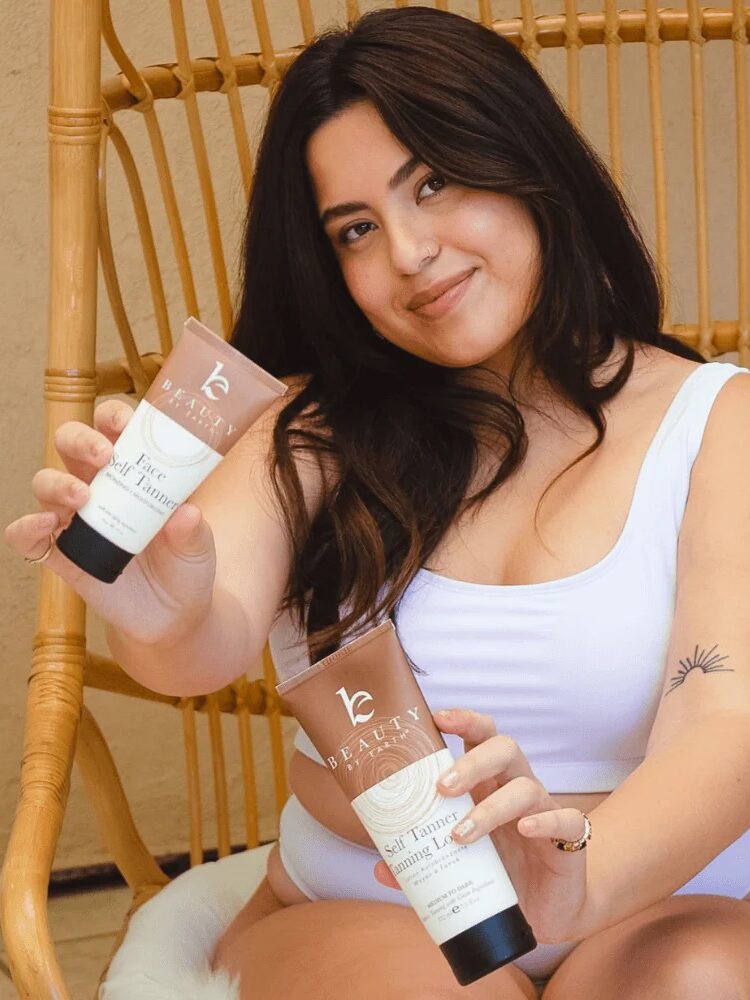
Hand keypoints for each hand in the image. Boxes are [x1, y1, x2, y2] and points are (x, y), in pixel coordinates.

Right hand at [4, 399, 216, 644]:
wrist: (173, 616)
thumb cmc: (186, 567)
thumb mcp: (198, 547)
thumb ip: (193, 531)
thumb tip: (186, 513)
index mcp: (132, 471)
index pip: (113, 428)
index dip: (113, 416)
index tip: (126, 423)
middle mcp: (99, 486)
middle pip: (70, 443)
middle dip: (80, 439)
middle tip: (104, 455)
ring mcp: (76, 519)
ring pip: (45, 482)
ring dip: (58, 482)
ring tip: (84, 497)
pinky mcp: (60, 553)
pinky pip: (27, 535)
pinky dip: (27, 527)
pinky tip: (46, 526)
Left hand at [374, 707, 589, 944]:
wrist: (546, 911)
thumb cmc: (500, 874)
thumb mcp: (458, 865)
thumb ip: (423, 861)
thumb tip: (381, 869)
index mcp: (489, 782)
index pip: (480, 735)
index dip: (463, 719)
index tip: (436, 718)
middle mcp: (516, 787)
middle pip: (504, 748)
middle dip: (473, 761)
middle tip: (442, 787)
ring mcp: (544, 810)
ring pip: (526, 786)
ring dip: (492, 807)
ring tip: (462, 835)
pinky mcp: (569, 841)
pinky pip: (567, 820)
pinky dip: (546, 821)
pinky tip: (525, 830)